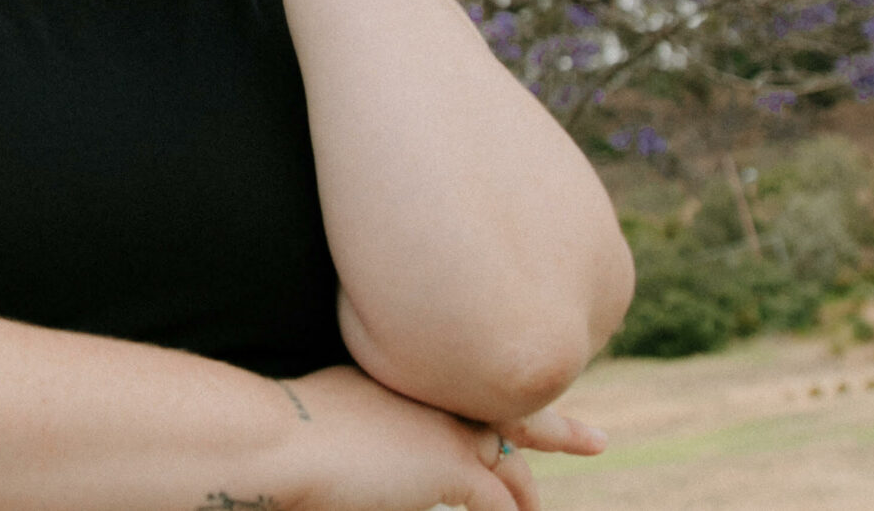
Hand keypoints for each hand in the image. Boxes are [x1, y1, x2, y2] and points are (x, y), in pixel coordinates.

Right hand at [281, 367, 587, 510]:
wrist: (278, 438)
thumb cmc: (281, 430)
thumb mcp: (328, 413)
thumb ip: (359, 420)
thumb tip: (363, 445)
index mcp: (403, 375)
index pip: (466, 386)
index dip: (501, 397)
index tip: (531, 400)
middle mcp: (432, 394)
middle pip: (507, 414)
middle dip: (554, 430)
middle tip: (595, 440)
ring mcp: (445, 426)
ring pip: (509, 462)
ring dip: (528, 494)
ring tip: (539, 510)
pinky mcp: (451, 468)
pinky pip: (500, 504)